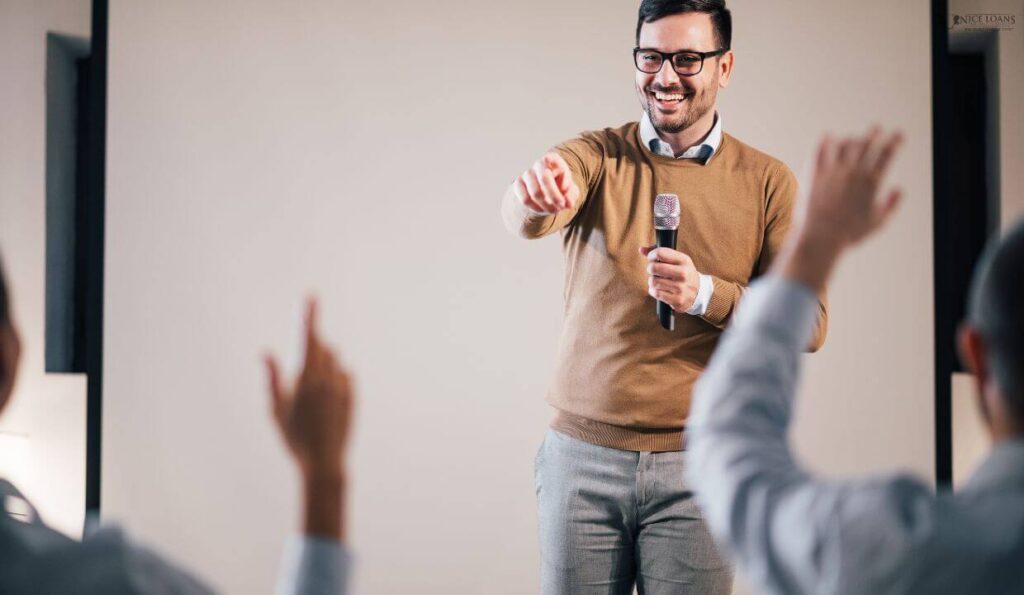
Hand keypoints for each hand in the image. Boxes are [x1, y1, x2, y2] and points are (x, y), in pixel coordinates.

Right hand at [265, 298, 353, 479]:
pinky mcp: (353, 395)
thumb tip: (266, 352)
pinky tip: (325, 401)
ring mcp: (343, 386)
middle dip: (311, 349)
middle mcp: (328, 378)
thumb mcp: (276, 409)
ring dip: (323, 365)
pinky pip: (344, 375)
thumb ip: (272, 378)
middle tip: (302, 373)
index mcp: (306, 378)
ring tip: (311, 393)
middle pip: (322, 347)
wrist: (324, 461)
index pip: (309, 338)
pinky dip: (334, 379)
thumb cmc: (294, 437)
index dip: (309, 315)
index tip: (311, 296)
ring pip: (334, 361)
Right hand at [513, 152, 580, 213]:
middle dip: (554, 195)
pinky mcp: (518, 184)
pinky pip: (525, 199)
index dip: (561, 175)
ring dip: (546, 205)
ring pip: (535, 192)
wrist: (546, 195)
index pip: (555, 160)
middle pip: (544, 177)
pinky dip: (536, 208)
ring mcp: (527, 174)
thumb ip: (572, 195)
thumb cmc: (561, 190)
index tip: (565, 190)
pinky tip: (542, 210)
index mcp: (553, 159)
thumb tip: (568, 202)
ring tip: (554, 210)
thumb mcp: (571, 192)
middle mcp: (539, 164)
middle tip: (561, 205)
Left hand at [640, 246, 700, 312]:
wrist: (698, 293)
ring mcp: (680, 288)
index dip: (651, 255)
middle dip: (650, 269)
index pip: (660, 253)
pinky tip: (660, 289)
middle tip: (654, 271)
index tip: (652, 259)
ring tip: (658, 281)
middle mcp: (683, 273)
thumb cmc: (683, 273)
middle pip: (653, 267)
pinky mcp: (677, 300)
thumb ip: (660, 253)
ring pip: (653, 281)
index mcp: (684, 260)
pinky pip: (655, 293)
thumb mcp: (677, 260)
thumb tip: (641, 249)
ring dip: (652, 281)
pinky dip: (654, 291)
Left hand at [793, 127, 902, 251]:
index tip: (898, 135)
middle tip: (877, 128)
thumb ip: (891, 204)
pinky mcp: (813, 173)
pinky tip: (828, 136)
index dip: (895, 141)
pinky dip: (825, 140)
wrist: (819, 239)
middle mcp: (853, 172)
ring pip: (844, 144)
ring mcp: (832, 171)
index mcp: (871, 182)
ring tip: (854, 138)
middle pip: (866, 143)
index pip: (887, 153)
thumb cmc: (849, 235)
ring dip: (851, 138)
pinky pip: (819, 150)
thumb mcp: (878, 223)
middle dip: (874, 133)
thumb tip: (899, 189)